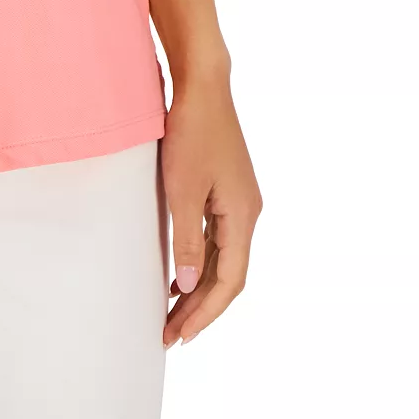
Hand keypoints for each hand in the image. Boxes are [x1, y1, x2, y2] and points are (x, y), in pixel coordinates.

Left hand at [161, 70, 261, 346]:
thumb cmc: (190, 131)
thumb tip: (190, 286)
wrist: (201, 84)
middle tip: (170, 334)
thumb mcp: (182, 189)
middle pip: (229, 274)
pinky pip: (217, 236)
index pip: (230, 281)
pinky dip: (200, 260)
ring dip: (199, 286)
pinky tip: (179, 271)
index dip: (205, 312)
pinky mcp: (226, 187)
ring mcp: (238, 199)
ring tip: (171, 312)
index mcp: (243, 215)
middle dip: (200, 308)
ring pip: (223, 257)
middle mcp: (247, 211)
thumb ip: (187, 239)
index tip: (180, 335)